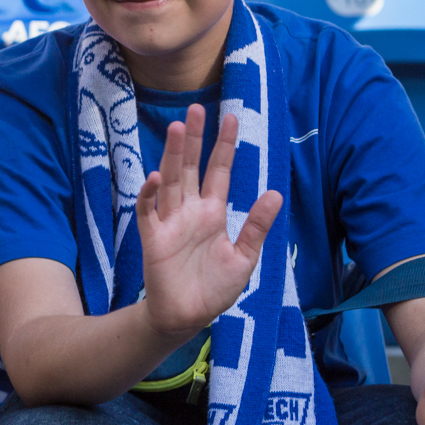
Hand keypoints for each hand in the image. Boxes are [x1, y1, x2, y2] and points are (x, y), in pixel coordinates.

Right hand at [137, 106, 282, 338]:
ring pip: (170, 181)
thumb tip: (275, 193)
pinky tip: (155, 179)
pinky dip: (150, 195)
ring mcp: (170, 221)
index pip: (219, 171)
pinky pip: (149, 211)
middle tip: (195, 108)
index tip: (231, 117)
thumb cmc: (214, 288)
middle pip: (191, 167)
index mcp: (213, 212)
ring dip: (173, 156)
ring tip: (178, 130)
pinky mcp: (153, 237)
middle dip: (195, 139)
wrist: (188, 316)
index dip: (225, 146)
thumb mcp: (244, 258)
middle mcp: (190, 210)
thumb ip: (256, 226)